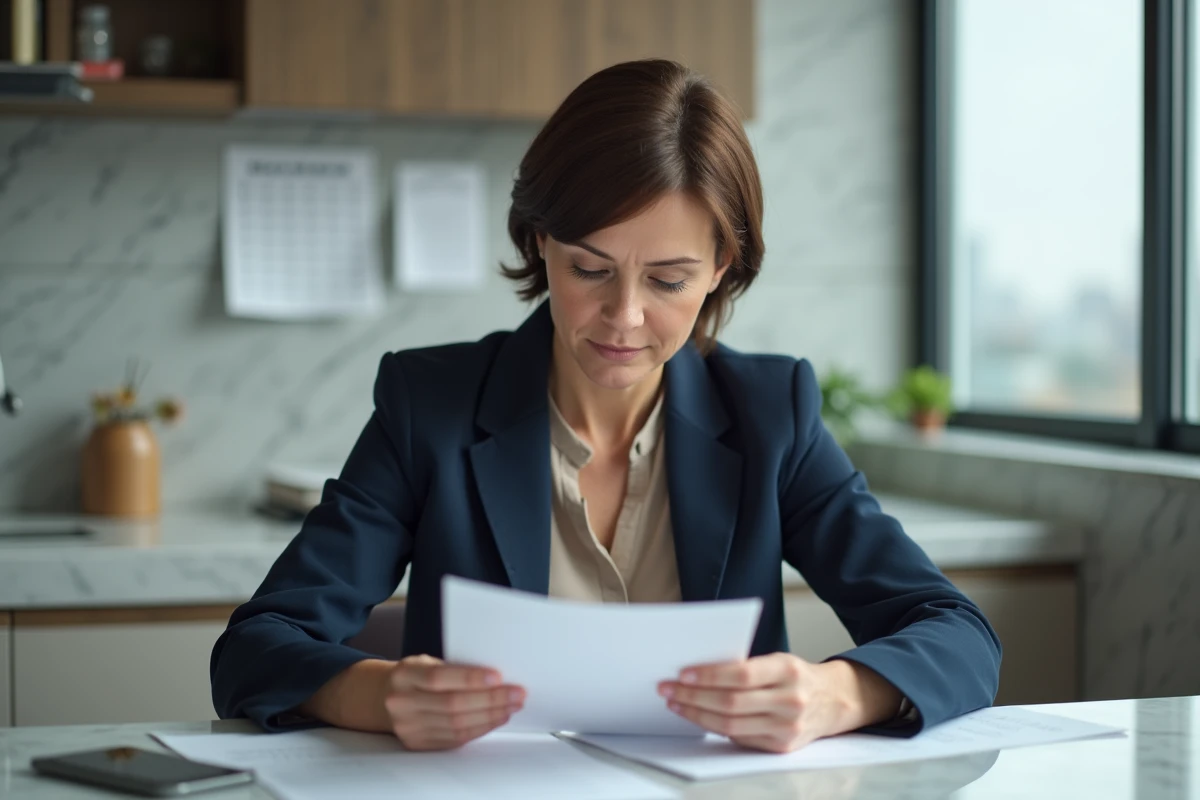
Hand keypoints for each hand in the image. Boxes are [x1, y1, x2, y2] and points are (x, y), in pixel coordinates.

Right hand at [383, 655, 524, 750]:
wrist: (385, 698)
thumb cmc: (416, 676)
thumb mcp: (427, 662)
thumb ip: (454, 668)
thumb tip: (496, 677)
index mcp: (405, 675)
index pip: (439, 677)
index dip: (470, 678)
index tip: (498, 676)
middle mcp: (402, 702)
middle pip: (452, 704)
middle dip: (491, 699)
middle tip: (517, 694)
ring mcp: (408, 727)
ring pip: (457, 724)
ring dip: (491, 716)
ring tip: (512, 706)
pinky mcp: (418, 743)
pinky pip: (456, 739)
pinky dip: (480, 728)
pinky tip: (496, 718)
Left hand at [657, 653, 889, 753]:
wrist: (833, 701)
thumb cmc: (796, 676)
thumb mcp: (778, 660)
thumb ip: (745, 666)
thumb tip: (697, 670)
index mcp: (788, 670)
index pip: (740, 674)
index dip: (709, 675)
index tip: (682, 672)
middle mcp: (790, 700)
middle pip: (731, 702)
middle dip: (693, 695)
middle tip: (668, 688)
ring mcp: (787, 727)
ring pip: (731, 725)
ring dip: (697, 714)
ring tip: (676, 702)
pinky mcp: (781, 747)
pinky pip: (739, 738)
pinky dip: (714, 727)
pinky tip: (698, 716)